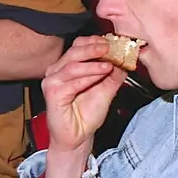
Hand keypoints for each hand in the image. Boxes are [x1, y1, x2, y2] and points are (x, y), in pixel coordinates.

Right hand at [40, 36, 126, 156]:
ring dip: (93, 63)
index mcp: (67, 66)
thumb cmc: (87, 114)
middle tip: (110, 48)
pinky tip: (101, 75)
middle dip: (94, 48)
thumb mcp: (107, 89)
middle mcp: (57, 71)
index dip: (95, 41)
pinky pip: (71, 82)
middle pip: (74, 51)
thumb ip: (114, 74)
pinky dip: (88, 77)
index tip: (112, 42)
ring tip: (109, 65)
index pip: (78, 45)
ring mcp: (52, 81)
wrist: (78, 136)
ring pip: (73, 65)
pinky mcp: (52, 93)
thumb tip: (126, 58)